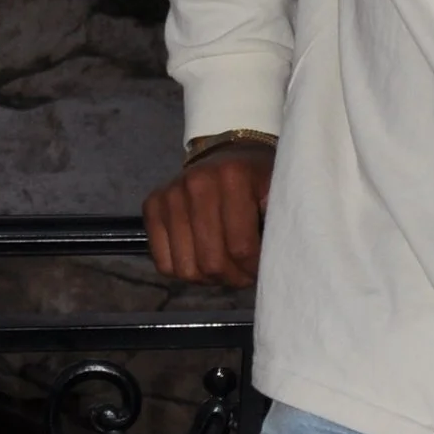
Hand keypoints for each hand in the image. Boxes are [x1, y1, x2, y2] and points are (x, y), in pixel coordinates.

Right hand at [145, 142, 273, 286]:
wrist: (227, 154)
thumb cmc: (259, 179)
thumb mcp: (279, 191)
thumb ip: (281, 220)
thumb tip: (275, 260)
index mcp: (233, 177)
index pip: (241, 247)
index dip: (253, 268)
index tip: (262, 269)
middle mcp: (196, 183)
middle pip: (211, 261)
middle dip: (233, 277)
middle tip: (244, 273)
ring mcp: (170, 194)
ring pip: (186, 268)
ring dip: (209, 279)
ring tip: (225, 268)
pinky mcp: (152, 205)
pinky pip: (163, 263)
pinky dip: (184, 271)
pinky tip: (201, 260)